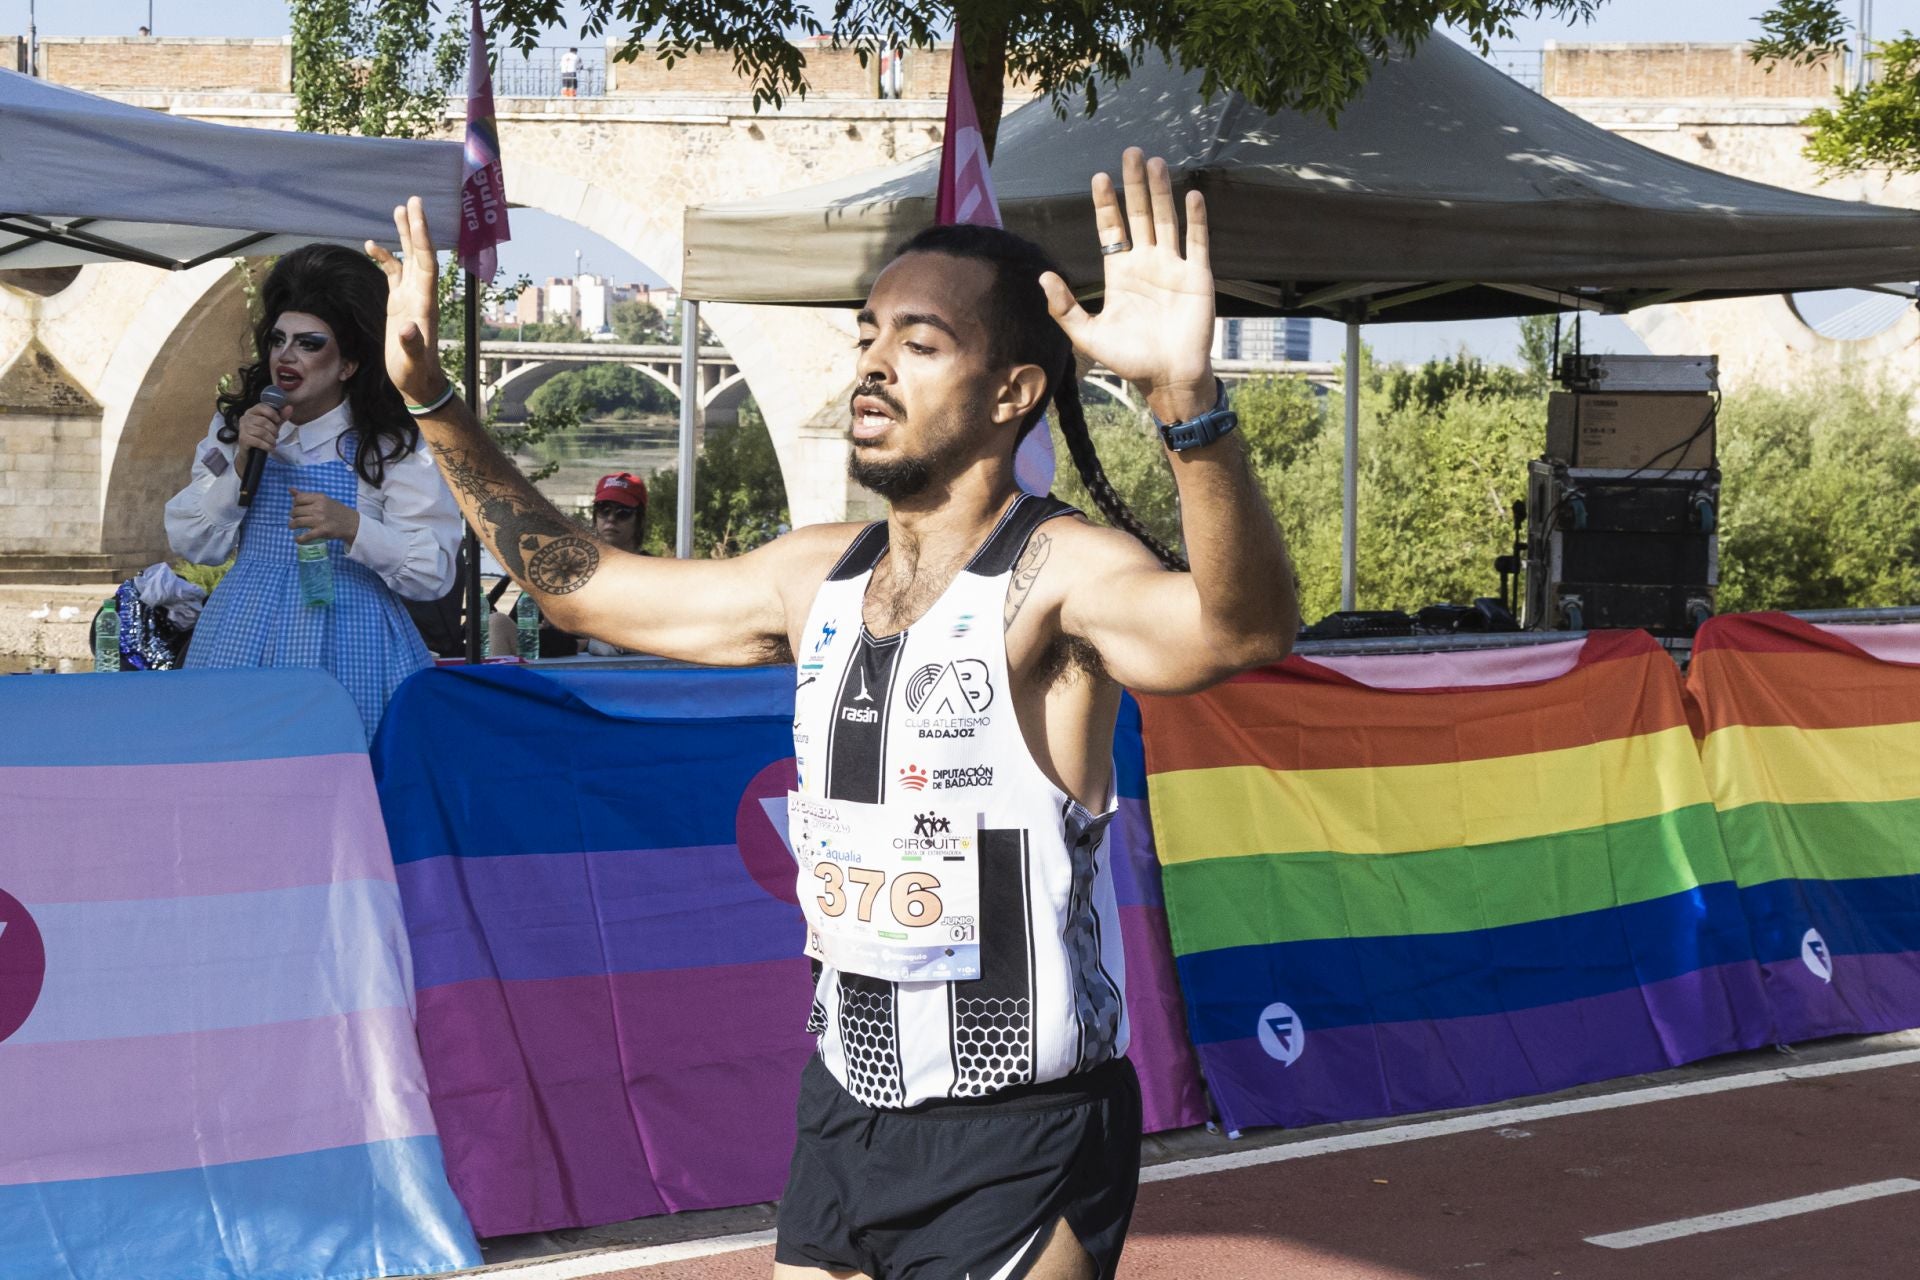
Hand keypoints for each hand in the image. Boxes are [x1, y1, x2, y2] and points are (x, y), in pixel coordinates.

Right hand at [233, 402, 284, 471]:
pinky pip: (258, 441)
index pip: (261, 407)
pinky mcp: (243, 439)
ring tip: (273, 443)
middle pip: (263, 421)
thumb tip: (290, 407)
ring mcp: (242, 428)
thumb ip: (281, 417)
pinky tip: (270, 448)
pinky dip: (267, 446)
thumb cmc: (262, 435)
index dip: (272, 413)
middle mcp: (245, 418)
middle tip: (276, 436)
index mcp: (251, 412)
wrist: (251, 452)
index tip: (278, 421)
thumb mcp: (273, 425)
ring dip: (271, 439)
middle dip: (273, 430)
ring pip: (261, 432)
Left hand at [289, 489, 360, 546]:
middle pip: (295, 511)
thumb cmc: (336, 510)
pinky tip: (297, 539)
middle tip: (296, 518)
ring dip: (292, 525)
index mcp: (319, 498)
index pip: (298, 499)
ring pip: (297, 522)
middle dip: (293, 515)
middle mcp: (318, 508)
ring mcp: (320, 520)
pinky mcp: (322, 531)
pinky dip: (299, 539)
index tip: (298, 508)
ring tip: (293, 526)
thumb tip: (290, 489)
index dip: (295, 504)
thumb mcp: (323, 500)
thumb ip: (307, 496)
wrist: (352, 523)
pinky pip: (306, 536)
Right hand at [365, 197, 451, 407]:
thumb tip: (408, 330)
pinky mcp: (399, 303)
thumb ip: (411, 344)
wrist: (416, 382)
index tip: (417, 214)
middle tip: (413, 200)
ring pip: (408, 258)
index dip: (422, 238)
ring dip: (404, 235)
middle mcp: (420, 294)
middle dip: (416, 227)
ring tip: (399, 209)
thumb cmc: (414, 372)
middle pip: (420, 253)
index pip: (425, 263)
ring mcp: (410, 297)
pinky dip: (385, 257)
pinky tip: (372, 244)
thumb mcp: (411, 361)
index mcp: (425, 302)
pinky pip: (393, 273)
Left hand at [1038, 148, 1216, 418]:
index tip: (1099, 177)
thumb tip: (1043, 277)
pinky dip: (1194, 219)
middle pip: (1139, 215)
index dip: (1106, 204)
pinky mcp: (1197, 276)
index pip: (1112, 229)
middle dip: (1134, 184)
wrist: (1168, 378)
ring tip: (1155, 163)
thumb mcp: (1088, 335)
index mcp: (1121, 273)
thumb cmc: (1129, 360)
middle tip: (1130, 152)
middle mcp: (1147, 263)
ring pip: (1166, 220)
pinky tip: (1190, 195)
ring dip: (1161, 192)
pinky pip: (1196, 242)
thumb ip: (1065, 307)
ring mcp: (1173, 267)